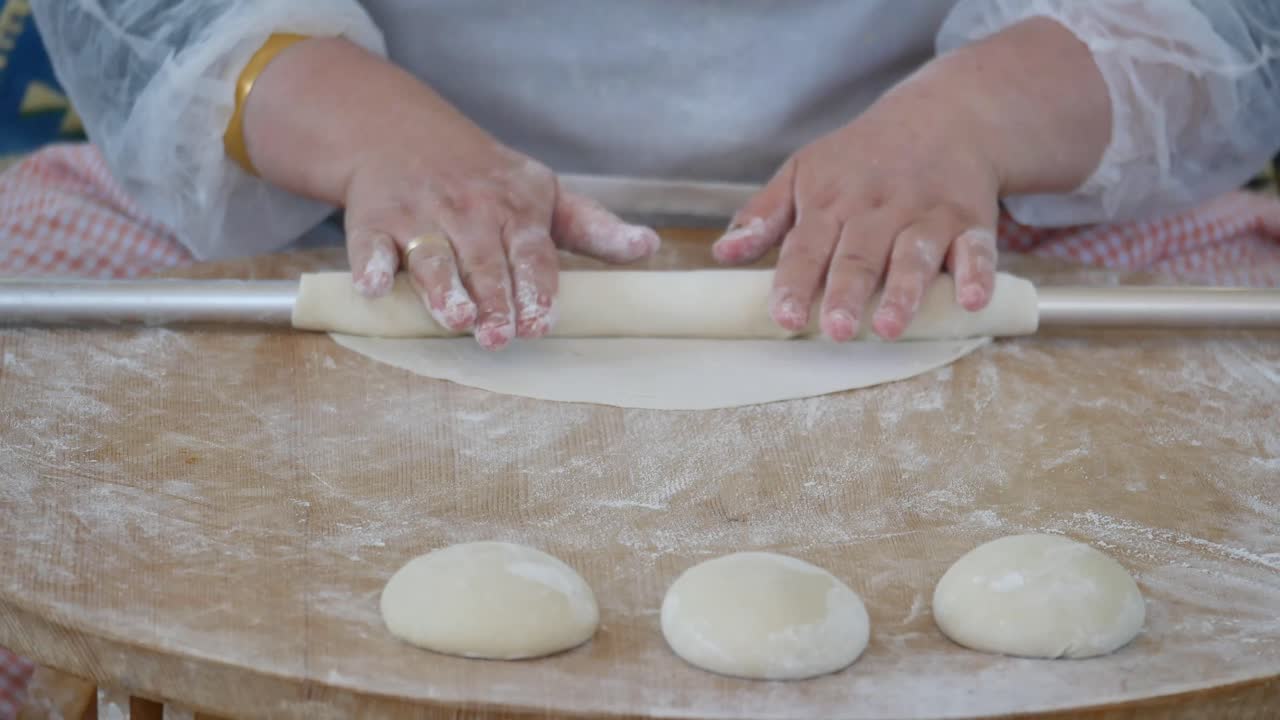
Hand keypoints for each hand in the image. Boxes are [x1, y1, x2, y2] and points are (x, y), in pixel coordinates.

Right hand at [241, 38, 658, 350]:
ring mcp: (420, 215)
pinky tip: (375, 286)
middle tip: (501, 336)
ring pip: (433, 257)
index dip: (536, 288)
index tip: (540, 322)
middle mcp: (469, 211)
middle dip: (494, 299)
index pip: (532, 253)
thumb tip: (650, 248)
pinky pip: (370, 246)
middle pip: (485, 262)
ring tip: (456, 319)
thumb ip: (595, 229)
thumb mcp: (546, 196)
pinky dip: (372, 265)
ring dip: (443, 289)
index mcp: (516, 209)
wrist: (400, 134)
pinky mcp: (373, 220)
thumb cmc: (487, 180)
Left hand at [712, 86, 1000, 341]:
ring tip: (888, 327)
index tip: (782, 316)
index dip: (794, 282)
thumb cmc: (860, 157)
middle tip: (834, 329)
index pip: (806, 245)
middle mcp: (878, 207)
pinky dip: (977, 273)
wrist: (944, 114)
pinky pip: (977, 248)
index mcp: (831, 200)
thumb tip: (723, 252)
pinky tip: (971, 300)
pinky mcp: (971, 220)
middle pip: (859, 254)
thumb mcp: (804, 171)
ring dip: (903, 291)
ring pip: (914, 254)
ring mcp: (926, 213)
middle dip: (845, 292)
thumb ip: (765, 215)